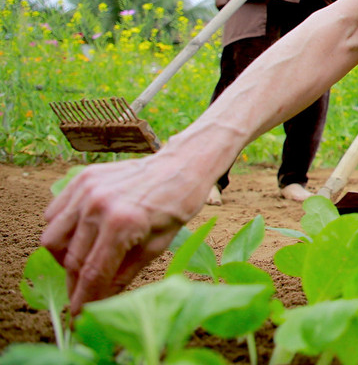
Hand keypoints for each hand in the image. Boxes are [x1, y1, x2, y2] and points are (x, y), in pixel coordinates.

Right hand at [41, 154, 208, 313]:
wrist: (181, 165)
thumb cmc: (175, 206)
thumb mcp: (156, 246)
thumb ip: (123, 275)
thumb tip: (100, 301)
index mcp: (123, 224)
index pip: (93, 274)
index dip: (84, 299)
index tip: (78, 317)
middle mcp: (99, 205)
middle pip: (71, 260)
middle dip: (75, 284)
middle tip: (82, 294)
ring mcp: (87, 190)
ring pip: (53, 239)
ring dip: (63, 258)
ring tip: (82, 262)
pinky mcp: (81, 179)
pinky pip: (54, 215)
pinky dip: (61, 230)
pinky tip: (81, 235)